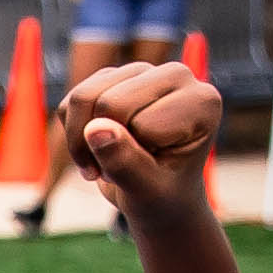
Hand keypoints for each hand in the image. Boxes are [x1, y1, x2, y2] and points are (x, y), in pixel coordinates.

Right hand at [58, 58, 221, 217]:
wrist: (158, 199)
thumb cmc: (162, 196)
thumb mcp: (147, 191)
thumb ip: (125, 162)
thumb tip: (94, 128)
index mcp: (200, 101)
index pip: (140, 123)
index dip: (134, 156)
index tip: (150, 173)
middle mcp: (176, 75)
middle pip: (109, 103)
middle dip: (102, 146)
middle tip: (120, 171)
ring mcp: (143, 73)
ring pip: (83, 97)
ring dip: (82, 142)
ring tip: (107, 162)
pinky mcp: (115, 76)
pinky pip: (71, 101)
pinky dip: (72, 133)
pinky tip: (97, 148)